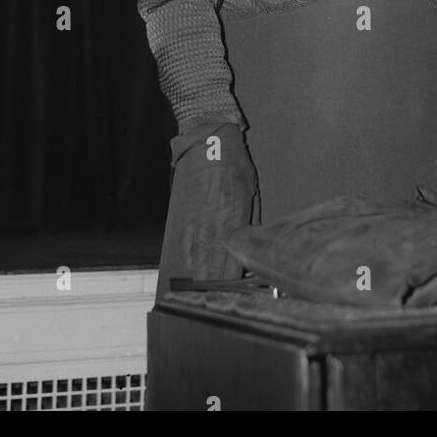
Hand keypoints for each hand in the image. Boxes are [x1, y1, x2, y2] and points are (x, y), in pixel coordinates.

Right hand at [164, 122, 258, 282]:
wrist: (209, 142)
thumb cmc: (235, 162)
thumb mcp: (250, 187)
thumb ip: (248, 215)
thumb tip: (248, 236)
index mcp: (234, 216)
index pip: (233, 253)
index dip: (233, 273)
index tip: (234, 285)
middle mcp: (215, 221)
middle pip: (214, 258)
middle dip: (215, 277)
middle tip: (217, 293)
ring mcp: (199, 218)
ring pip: (199, 252)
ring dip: (201, 271)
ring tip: (203, 286)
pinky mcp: (187, 212)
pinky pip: (187, 239)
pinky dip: (188, 254)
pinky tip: (190, 265)